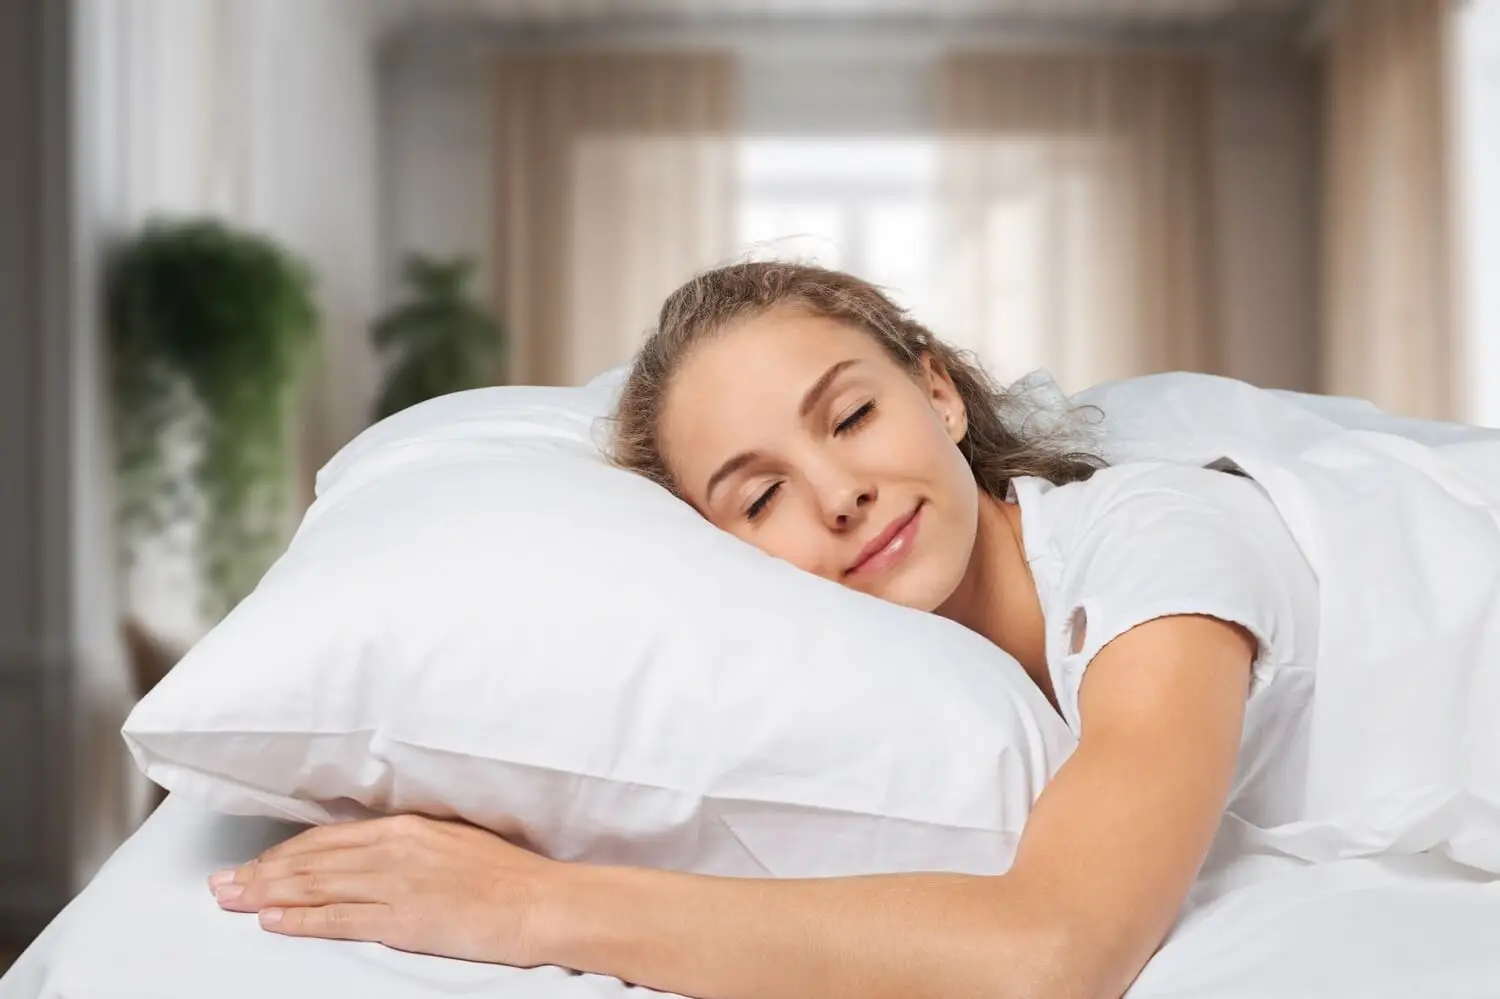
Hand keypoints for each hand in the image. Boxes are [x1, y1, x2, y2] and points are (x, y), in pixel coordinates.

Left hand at [209, 812, 557, 965]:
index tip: (255, 863)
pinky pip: (339, 919)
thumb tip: (373, 851)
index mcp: (407, 826)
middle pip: (312, 860)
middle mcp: (395, 848)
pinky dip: (301, 920)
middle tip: (221, 884)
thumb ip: (409, 843)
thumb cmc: (507, 874)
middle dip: (261, 873)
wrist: (539, 901)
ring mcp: (396, 883)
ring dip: (267, 893)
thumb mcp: (453, 840)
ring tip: (232, 900)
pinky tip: (273, 921)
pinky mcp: (403, 919)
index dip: (285, 852)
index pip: (329, 838)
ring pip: (316, 886)